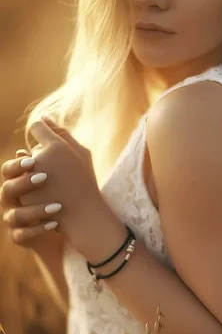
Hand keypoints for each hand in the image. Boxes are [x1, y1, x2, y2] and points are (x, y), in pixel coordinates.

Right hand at [1, 149, 63, 251]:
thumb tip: (47, 127)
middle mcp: (11, 201)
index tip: (34, 160)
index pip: (8, 170)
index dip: (17, 165)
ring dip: (35, 209)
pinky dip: (38, 229)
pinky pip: (23, 235)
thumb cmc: (57, 195)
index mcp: (17, 182)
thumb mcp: (56, 176)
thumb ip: (49, 157)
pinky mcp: (20, 237)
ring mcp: (13, 219)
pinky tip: (55, 224)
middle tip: (45, 177)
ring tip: (57, 206)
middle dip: (23, 183)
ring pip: (15, 215)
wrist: (63, 225)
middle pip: (7, 189)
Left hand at [24, 118, 118, 251]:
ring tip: (54, 184)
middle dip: (44, 158)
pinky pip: (23, 183)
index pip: (38, 127)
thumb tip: (44, 118)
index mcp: (56, 147)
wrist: (83, 216)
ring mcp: (29, 178)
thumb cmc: (86, 182)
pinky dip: (33, 188)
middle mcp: (40, 159)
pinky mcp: (23, 194)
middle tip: (61, 172)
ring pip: (26, 167)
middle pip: (34, 149)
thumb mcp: (81, 154)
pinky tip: (48, 195)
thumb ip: (62, 133)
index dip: (43, 131)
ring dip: (36, 173)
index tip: (52, 143)